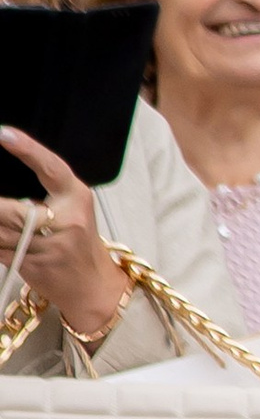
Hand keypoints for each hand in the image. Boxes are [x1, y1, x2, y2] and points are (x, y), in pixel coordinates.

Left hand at [0, 131, 131, 342]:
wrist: (92, 285)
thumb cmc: (78, 239)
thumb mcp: (72, 208)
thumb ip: (44, 193)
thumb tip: (5, 178)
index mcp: (76, 197)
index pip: (50, 167)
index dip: (27, 149)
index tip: (3, 133)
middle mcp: (65, 221)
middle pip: (12, 210)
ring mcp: (48, 247)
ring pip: (0, 232)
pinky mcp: (33, 267)